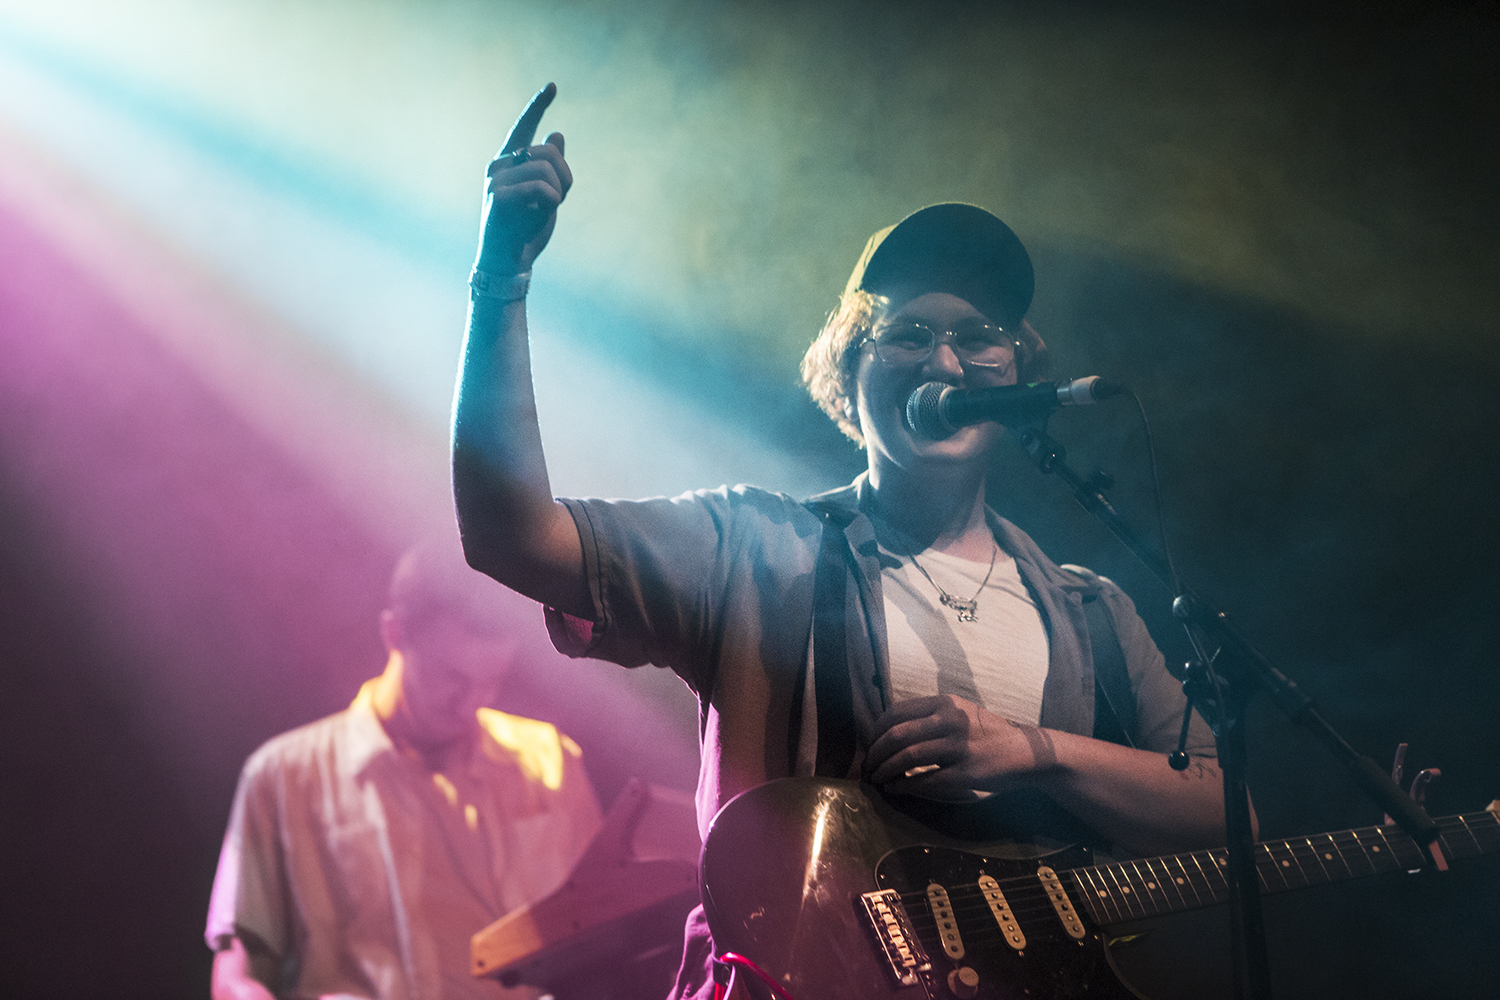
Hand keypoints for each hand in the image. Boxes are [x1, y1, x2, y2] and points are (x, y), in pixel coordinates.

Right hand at [476, 83, 572, 274]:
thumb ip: (551, 168)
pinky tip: (539, 214)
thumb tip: (557, 135)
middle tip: (556, 201)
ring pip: (547, 170)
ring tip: (543, 211)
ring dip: (558, 194)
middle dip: (565, 178)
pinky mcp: (498, 196)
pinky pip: (540, 188)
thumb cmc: (525, 229)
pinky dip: (551, 202)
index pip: (524, 128)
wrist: (508, 261)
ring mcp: (495, 180)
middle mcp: (499, 165)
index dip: (538, 106)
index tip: (553, 86)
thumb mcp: (546, 195)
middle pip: (550, 152)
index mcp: (509, 162)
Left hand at [864, 694, 1055, 797]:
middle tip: (867, 768)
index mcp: (945, 703)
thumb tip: (891, 731)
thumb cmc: (989, 735)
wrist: (1028, 753)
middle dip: (875, 754)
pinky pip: (926, 779)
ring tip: (877, 779)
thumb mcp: (961, 714)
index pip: (896, 713)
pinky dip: (904, 785)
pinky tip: (895, 788)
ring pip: (908, 757)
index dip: (876, 731)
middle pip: (897, 735)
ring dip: (885, 770)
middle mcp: (951, 719)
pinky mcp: (968, 771)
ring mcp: (960, 745)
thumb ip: (931, 717)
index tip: (869, 746)